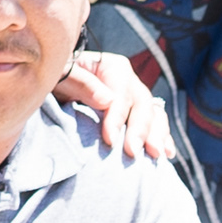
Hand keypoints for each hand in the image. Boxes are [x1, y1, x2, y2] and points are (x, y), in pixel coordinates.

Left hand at [55, 50, 174, 161]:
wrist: (54, 91)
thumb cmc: (54, 82)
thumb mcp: (60, 77)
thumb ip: (80, 83)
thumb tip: (107, 100)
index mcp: (112, 67)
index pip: (120, 94)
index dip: (116, 117)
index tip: (109, 139)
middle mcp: (128, 81)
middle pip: (142, 104)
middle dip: (140, 129)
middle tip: (132, 152)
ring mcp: (136, 99)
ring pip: (155, 114)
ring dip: (157, 135)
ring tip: (155, 155)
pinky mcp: (138, 116)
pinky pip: (157, 125)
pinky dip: (163, 138)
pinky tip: (167, 154)